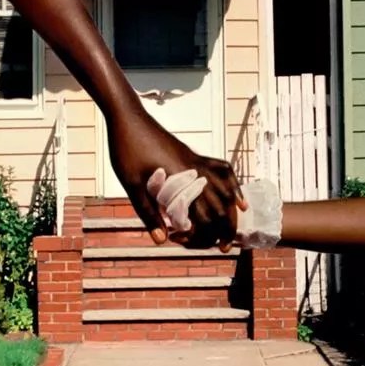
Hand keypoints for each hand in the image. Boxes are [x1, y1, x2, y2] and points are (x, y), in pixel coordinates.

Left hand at [109, 115, 236, 246]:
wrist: (128, 118)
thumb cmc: (127, 150)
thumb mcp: (133, 186)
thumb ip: (149, 214)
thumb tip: (162, 241)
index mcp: (181, 181)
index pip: (203, 217)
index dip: (201, 236)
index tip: (187, 243)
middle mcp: (196, 172)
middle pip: (222, 207)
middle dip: (225, 229)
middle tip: (223, 247)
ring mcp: (198, 162)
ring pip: (227, 190)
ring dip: (232, 212)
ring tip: (231, 228)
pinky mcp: (194, 156)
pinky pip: (223, 171)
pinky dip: (233, 186)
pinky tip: (238, 198)